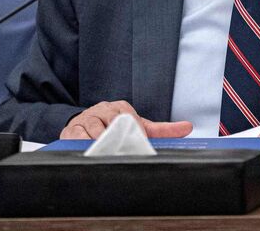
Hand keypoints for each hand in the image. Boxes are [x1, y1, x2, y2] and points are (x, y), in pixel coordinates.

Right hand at [59, 100, 192, 139]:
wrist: (83, 124)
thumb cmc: (115, 126)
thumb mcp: (139, 126)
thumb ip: (163, 129)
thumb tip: (188, 127)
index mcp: (121, 108)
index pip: (130, 118)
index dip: (136, 132)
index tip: (141, 143)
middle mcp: (104, 110)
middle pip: (112, 121)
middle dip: (118, 136)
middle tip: (123, 148)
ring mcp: (87, 119)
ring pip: (94, 128)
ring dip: (100, 140)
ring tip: (106, 150)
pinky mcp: (71, 129)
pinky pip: (76, 135)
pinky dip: (82, 143)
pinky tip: (87, 149)